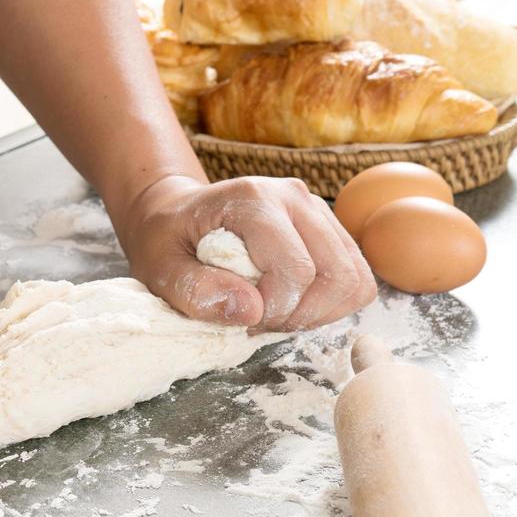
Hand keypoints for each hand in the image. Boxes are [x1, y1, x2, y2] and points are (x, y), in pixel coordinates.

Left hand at [113, 174, 375, 330]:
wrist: (174, 215)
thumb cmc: (166, 241)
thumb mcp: (161, 270)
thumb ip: (196, 291)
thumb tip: (251, 310)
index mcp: (254, 200)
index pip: (296, 271)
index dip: (274, 310)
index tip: (241, 318)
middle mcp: (294, 197)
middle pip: (338, 276)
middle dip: (303, 314)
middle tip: (262, 320)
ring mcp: (316, 209)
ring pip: (355, 279)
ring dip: (320, 311)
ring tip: (276, 311)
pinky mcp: (327, 228)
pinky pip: (355, 277)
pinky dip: (329, 303)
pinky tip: (291, 302)